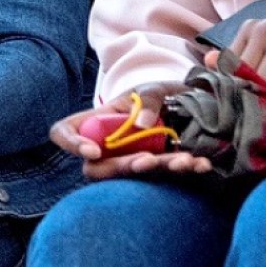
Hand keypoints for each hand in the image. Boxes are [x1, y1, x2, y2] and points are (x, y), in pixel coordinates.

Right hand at [49, 84, 210, 180]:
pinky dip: (184, 170)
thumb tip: (143, 124)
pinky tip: (201, 163)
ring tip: (184, 159)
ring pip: (132, 176)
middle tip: (147, 160)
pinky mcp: (157, 170)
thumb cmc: (160, 94)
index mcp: (97, 121)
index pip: (65, 132)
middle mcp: (108, 146)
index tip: (94, 151)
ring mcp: (131, 160)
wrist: (191, 103)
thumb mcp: (153, 88)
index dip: (72, 144)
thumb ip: (148, 99)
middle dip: (122, 167)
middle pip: (96, 167)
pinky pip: (164, 178)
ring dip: (158, 170)